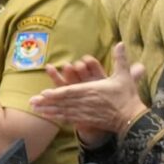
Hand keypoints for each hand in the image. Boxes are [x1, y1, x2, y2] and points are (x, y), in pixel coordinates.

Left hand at [28, 42, 145, 140]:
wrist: (131, 117)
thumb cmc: (127, 95)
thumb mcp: (124, 75)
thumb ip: (120, 59)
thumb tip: (120, 43)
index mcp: (93, 90)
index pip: (71, 91)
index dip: (57, 93)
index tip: (44, 93)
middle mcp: (86, 102)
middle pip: (63, 102)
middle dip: (47, 102)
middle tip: (32, 101)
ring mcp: (85, 112)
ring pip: (63, 111)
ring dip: (48, 110)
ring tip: (35, 109)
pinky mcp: (86, 120)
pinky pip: (68, 118)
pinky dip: (57, 117)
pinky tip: (48, 116)